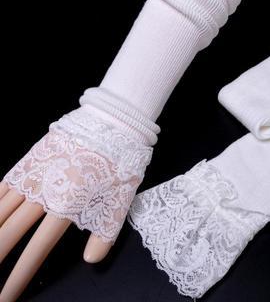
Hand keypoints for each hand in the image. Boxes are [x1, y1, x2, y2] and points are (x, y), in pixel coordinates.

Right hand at [0, 107, 151, 300]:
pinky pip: (5, 184)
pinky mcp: (32, 158)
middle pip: (12, 231)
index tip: (6, 295)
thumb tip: (90, 260)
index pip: (38, 249)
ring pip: (3, 209)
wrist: (113, 123)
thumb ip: (105, 233)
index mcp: (67, 206)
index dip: (20, 274)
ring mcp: (35, 174)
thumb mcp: (120, 200)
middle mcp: (45, 193)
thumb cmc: (120, 163)